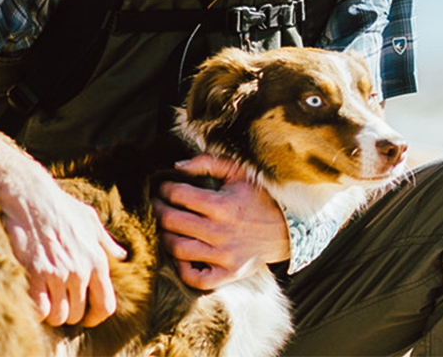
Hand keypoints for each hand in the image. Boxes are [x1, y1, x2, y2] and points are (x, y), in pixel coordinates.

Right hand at [0, 171, 127, 327]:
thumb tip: (122, 255)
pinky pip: (40, 310)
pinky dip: (38, 310)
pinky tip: (36, 297)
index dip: (96, 317)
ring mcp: (58, 274)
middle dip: (70, 312)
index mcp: (97, 259)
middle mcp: (80, 270)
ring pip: (59, 316)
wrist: (33, 197)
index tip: (88, 316)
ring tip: (49, 298)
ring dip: (53, 312)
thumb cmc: (62, 207)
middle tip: (62, 301)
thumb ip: (106, 242)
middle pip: (78, 314)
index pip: (106, 306)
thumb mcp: (91, 220)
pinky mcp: (35, 274)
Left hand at [153, 154, 289, 289]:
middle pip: (172, 221)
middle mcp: (219, 232)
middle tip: (155, 204)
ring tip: (164, 227)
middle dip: (158, 209)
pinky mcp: (227, 274)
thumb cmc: (259, 196)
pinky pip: (195, 278)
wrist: (287, 228)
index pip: (178, 195)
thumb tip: (178, 166)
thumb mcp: (238, 171)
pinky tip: (180, 255)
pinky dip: (182, 269)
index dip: (165, 189)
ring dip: (164, 236)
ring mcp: (223, 256)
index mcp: (221, 205)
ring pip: (177, 249)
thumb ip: (207, 163)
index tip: (163, 187)